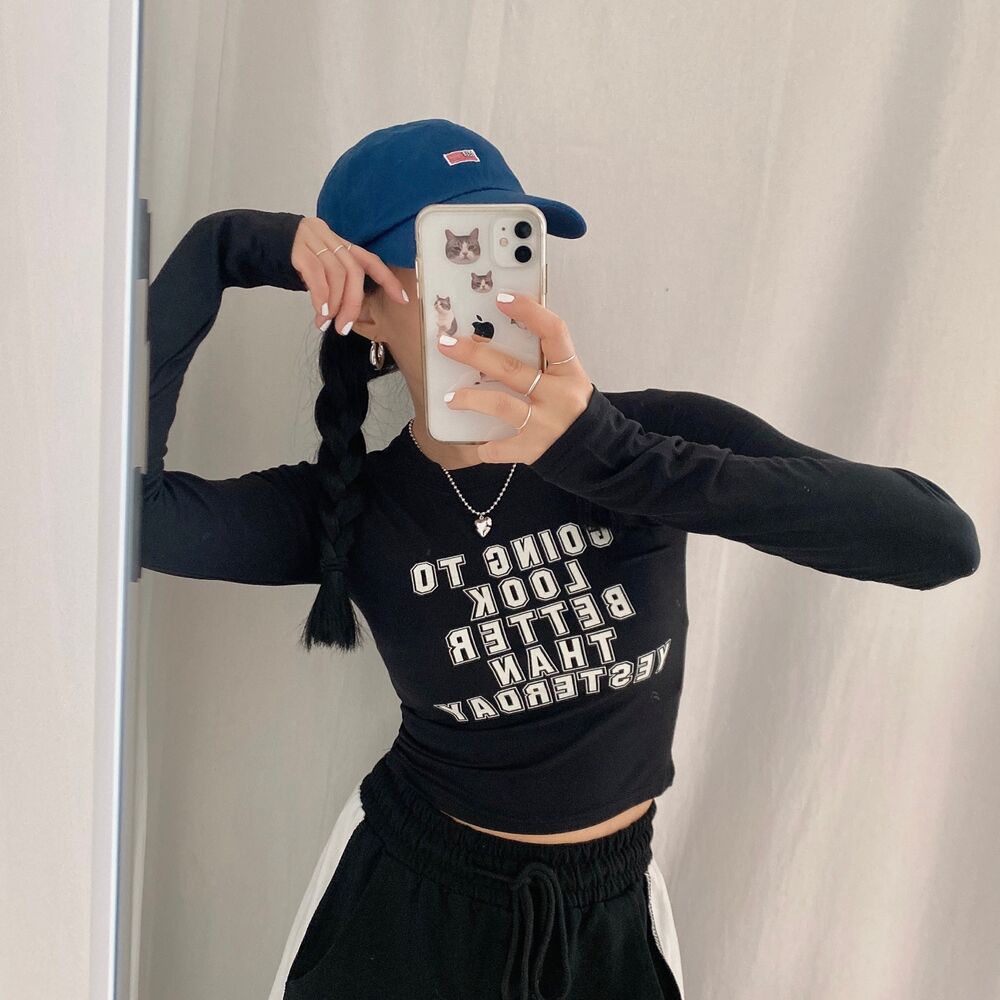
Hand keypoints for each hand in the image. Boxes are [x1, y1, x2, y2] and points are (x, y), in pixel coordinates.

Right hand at [290, 216, 408, 332]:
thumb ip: (337, 284)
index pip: (370, 260)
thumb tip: (348, 312)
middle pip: (353, 271)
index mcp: (340, 244)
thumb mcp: (320, 270)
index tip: (403, 300)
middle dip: (352, 303)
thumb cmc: (293, 263)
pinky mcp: (296, 248)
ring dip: (334, 304)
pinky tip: (320, 312)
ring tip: (326, 322)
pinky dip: (321, 296)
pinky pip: (315, 274)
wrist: (257, 244)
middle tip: (344, 327)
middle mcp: (330, 238)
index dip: (388, 279)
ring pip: (336, 274)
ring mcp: (313, 239)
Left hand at [437, 291, 593, 463]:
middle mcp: (559, 395)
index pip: (554, 332)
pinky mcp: (534, 450)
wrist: (596, 452)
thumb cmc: (572, 409)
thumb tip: (495, 338)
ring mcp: (546, 424)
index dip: (529, 312)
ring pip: (501, 404)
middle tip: (446, 344)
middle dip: (474, 354)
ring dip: (471, 398)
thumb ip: (542, 363)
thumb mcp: (567, 381)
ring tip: (450, 397)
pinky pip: (500, 447)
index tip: (501, 298)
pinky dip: (484, 446)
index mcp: (569, 372)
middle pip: (511, 368)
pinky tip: (475, 444)